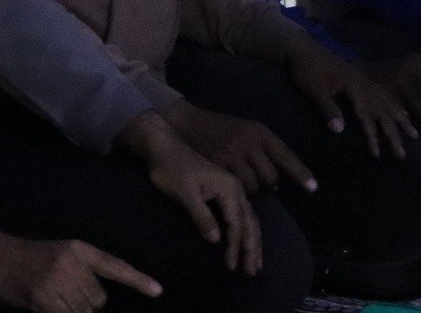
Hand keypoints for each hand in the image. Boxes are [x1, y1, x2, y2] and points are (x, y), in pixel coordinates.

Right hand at [0, 221, 162, 310]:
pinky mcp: (43, 301)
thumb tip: (97, 301)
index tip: (159, 292)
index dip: (137, 281)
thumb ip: (82, 272)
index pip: (115, 266)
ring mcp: (57, 284)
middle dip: (88, 305)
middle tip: (67, 298)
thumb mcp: (62, 253)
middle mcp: (73, 265)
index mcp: (80, 250)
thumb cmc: (30, 257)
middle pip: (98, 300)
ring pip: (83, 312)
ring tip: (54, 301)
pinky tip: (49, 308)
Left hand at [120, 112, 261, 274]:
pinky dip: (246, 230)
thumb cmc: (172, 170)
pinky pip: (241, 213)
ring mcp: (231, 189)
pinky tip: (246, 241)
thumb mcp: (185, 194)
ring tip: (255, 262)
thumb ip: (201, 217)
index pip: (236, 223)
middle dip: (251, 247)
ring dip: (252, 241)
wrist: (165, 148)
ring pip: (248, 218)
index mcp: (229, 188)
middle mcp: (235, 188)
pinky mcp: (224, 191)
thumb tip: (217, 240)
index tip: (230, 266)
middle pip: (249, 222)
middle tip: (252, 271)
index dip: (235, 246)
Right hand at [162, 99, 314, 196]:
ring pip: (254, 185)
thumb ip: (263, 149)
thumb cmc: (222, 128)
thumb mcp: (247, 129)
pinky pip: (236, 188)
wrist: (188, 123)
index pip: (285, 154)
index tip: (313, 188)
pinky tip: (236, 187)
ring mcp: (232, 155)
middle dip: (270, 185)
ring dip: (255, 190)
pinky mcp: (218, 166)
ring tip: (249, 185)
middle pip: (270, 176)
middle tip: (265, 184)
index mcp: (259, 131)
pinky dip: (239, 192)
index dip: (300, 173)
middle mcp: (248, 143)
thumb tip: (278, 179)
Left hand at [286, 42, 417, 158]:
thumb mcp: (314, 90)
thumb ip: (328, 109)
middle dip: (394, 132)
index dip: (372, 135)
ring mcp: (364, 80)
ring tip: (413, 134)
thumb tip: (340, 131)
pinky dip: (394, 106)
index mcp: (355, 86)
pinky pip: (383, 95)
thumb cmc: (306, 70)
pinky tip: (400, 112)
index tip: (378, 154)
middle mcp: (364, 83)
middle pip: (383, 111)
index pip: (367, 115)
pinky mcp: (360, 79)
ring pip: (387, 103)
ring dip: (400, 119)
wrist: (302, 48)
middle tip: (403, 153)